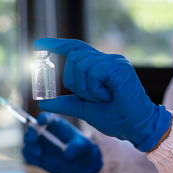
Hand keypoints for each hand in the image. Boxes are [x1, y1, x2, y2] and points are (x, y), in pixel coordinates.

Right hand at [22, 112, 101, 172]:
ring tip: (39, 155)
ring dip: (30, 147)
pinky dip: (29, 157)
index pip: (46, 117)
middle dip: (31, 132)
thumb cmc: (82, 149)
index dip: (42, 118)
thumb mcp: (83, 146)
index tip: (42, 122)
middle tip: (33, 139)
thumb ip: (76, 147)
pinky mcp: (37, 155)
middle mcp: (45, 131)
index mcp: (55, 124)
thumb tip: (66, 153)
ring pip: (28, 141)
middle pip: (32, 128)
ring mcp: (40, 143)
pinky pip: (27, 154)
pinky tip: (38, 161)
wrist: (80, 164)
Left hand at [35, 38, 171, 151]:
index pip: (74, 48)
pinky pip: (93, 72)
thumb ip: (65, 103)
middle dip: (75, 82)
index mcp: (98, 67)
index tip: (38, 44)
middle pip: (73, 58)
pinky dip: (94, 88)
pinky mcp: (119, 66)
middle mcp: (106, 60)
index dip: (56, 45)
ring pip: (81, 64)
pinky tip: (108, 95)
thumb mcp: (83, 109)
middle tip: (93, 97)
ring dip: (86, 88)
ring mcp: (114, 61)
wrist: (135, 127)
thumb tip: (43, 103)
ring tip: (103, 98)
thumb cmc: (115, 118)